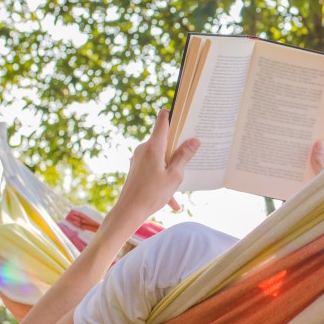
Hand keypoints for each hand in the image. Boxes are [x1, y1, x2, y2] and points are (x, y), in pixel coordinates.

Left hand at [112, 109, 199, 224]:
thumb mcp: (174, 175)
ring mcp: (139, 158)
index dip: (172, 114)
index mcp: (154, 146)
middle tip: (193, 151)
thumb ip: (184, 156)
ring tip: (180, 183)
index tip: (182, 111)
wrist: (128, 212)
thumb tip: (194, 140)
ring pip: (161, 156)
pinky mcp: (137, 167)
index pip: (162, 121)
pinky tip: (172, 201)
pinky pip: (155, 167)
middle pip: (164, 139)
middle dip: (178, 146)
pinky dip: (164, 178)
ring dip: (172, 167)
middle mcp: (144, 148)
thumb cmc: (152, 194)